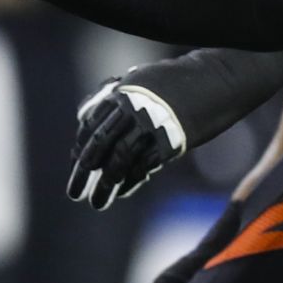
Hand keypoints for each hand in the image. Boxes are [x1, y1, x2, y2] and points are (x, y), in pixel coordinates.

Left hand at [69, 81, 186, 210]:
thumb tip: (84, 117)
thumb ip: (112, 97)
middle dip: (83, 173)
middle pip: (99, 147)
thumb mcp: (136, 80)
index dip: (80, 149)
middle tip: (74, 193)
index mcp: (119, 95)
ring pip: (119, 162)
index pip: (90, 127)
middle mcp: (130, 112)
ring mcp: (149, 128)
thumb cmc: (171, 82)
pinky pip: (142, 168)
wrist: (209, 82)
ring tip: (96, 203)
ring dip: (105, 186)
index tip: (76, 164)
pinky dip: (129, 182)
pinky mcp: (167, 143)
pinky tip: (121, 193)